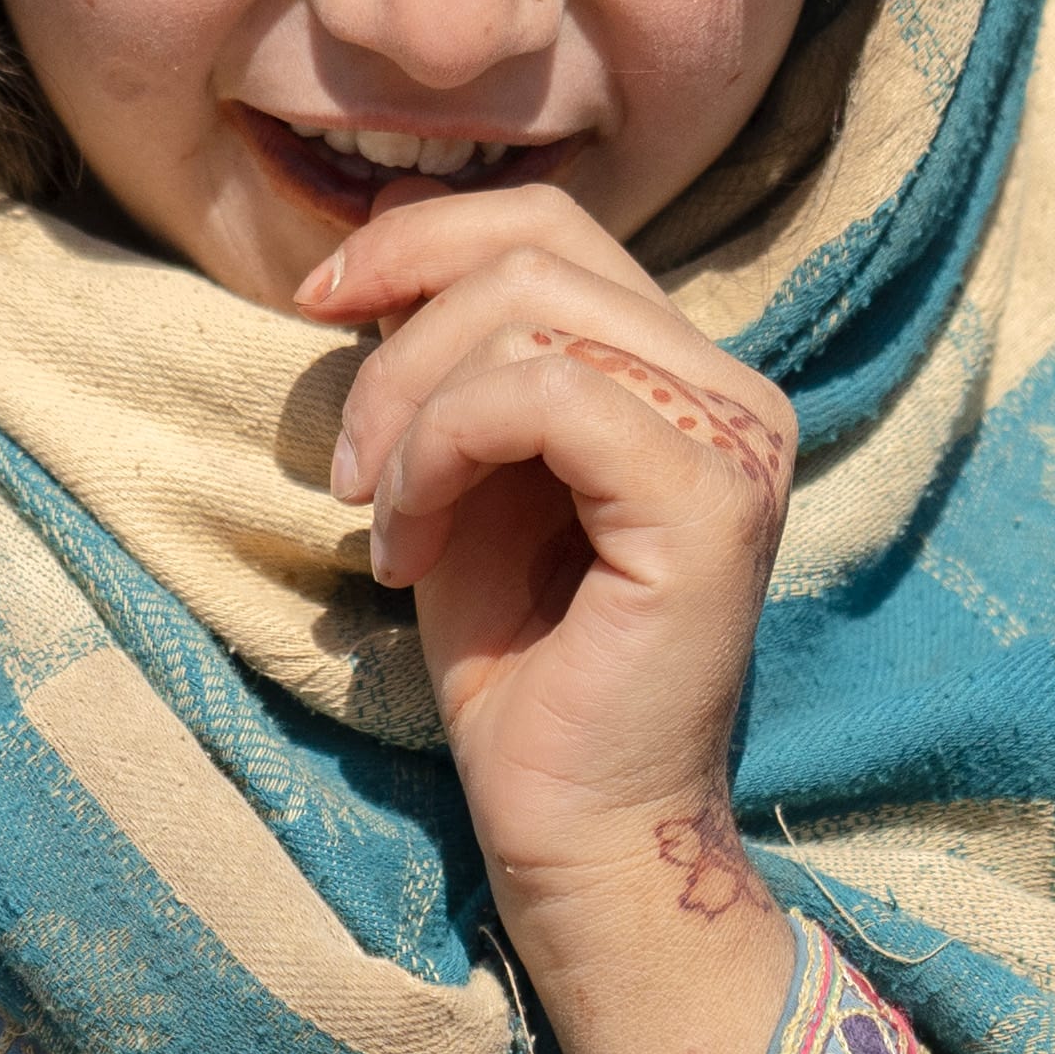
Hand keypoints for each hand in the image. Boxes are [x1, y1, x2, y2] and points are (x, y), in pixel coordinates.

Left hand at [301, 183, 800, 1053]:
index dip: (418, 239)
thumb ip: (457, 354)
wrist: (573, 829)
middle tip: (342, 462)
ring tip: (378, 517)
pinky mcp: (710, 500)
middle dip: (396, 331)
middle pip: (532, 246)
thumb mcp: (465, 470)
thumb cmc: (514, 663)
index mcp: (685, 369)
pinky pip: (540, 394)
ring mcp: (737, 438)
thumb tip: (382, 225)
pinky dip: (439, 453)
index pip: (547, 224)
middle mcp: (736, 388)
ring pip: (525, 313)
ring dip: (406, 410)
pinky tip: (407, 547)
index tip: (318, 307)